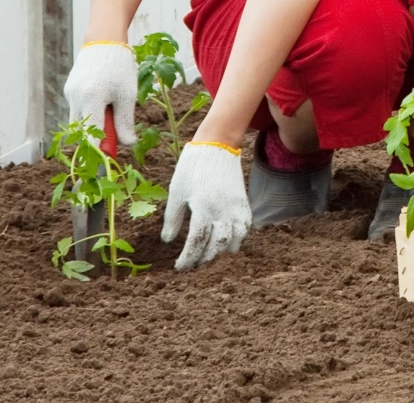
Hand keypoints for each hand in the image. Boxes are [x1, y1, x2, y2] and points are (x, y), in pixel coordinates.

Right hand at [63, 41, 137, 144]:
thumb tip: (127, 144)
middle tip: (112, 138)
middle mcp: (76, 98)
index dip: (95, 153)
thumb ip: (125, 121)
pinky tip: (102, 99)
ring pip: (79, 121)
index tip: (100, 167)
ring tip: (110, 109)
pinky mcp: (68, 90)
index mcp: (91, 99)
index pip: (90, 136)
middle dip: (95, 138)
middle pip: (82, 132)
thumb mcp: (127, 94)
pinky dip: (89, 112)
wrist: (105, 40)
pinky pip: (78, 109)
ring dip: (92, 124)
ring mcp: (69, 94)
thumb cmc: (120, 67)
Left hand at [162, 143, 250, 270]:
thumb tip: (167, 241)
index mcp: (202, 208)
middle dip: (204, 258)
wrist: (216, 145)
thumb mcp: (176, 191)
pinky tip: (230, 243)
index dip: (188, 258)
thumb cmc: (192, 168)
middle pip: (217, 244)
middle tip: (193, 263)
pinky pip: (245, 225)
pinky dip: (239, 238)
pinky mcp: (243, 201)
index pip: (197, 242)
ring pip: (234, 238)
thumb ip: (172, 218)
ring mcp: (235, 206)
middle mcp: (221, 210)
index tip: (179, 267)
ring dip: (222, 251)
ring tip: (210, 255)